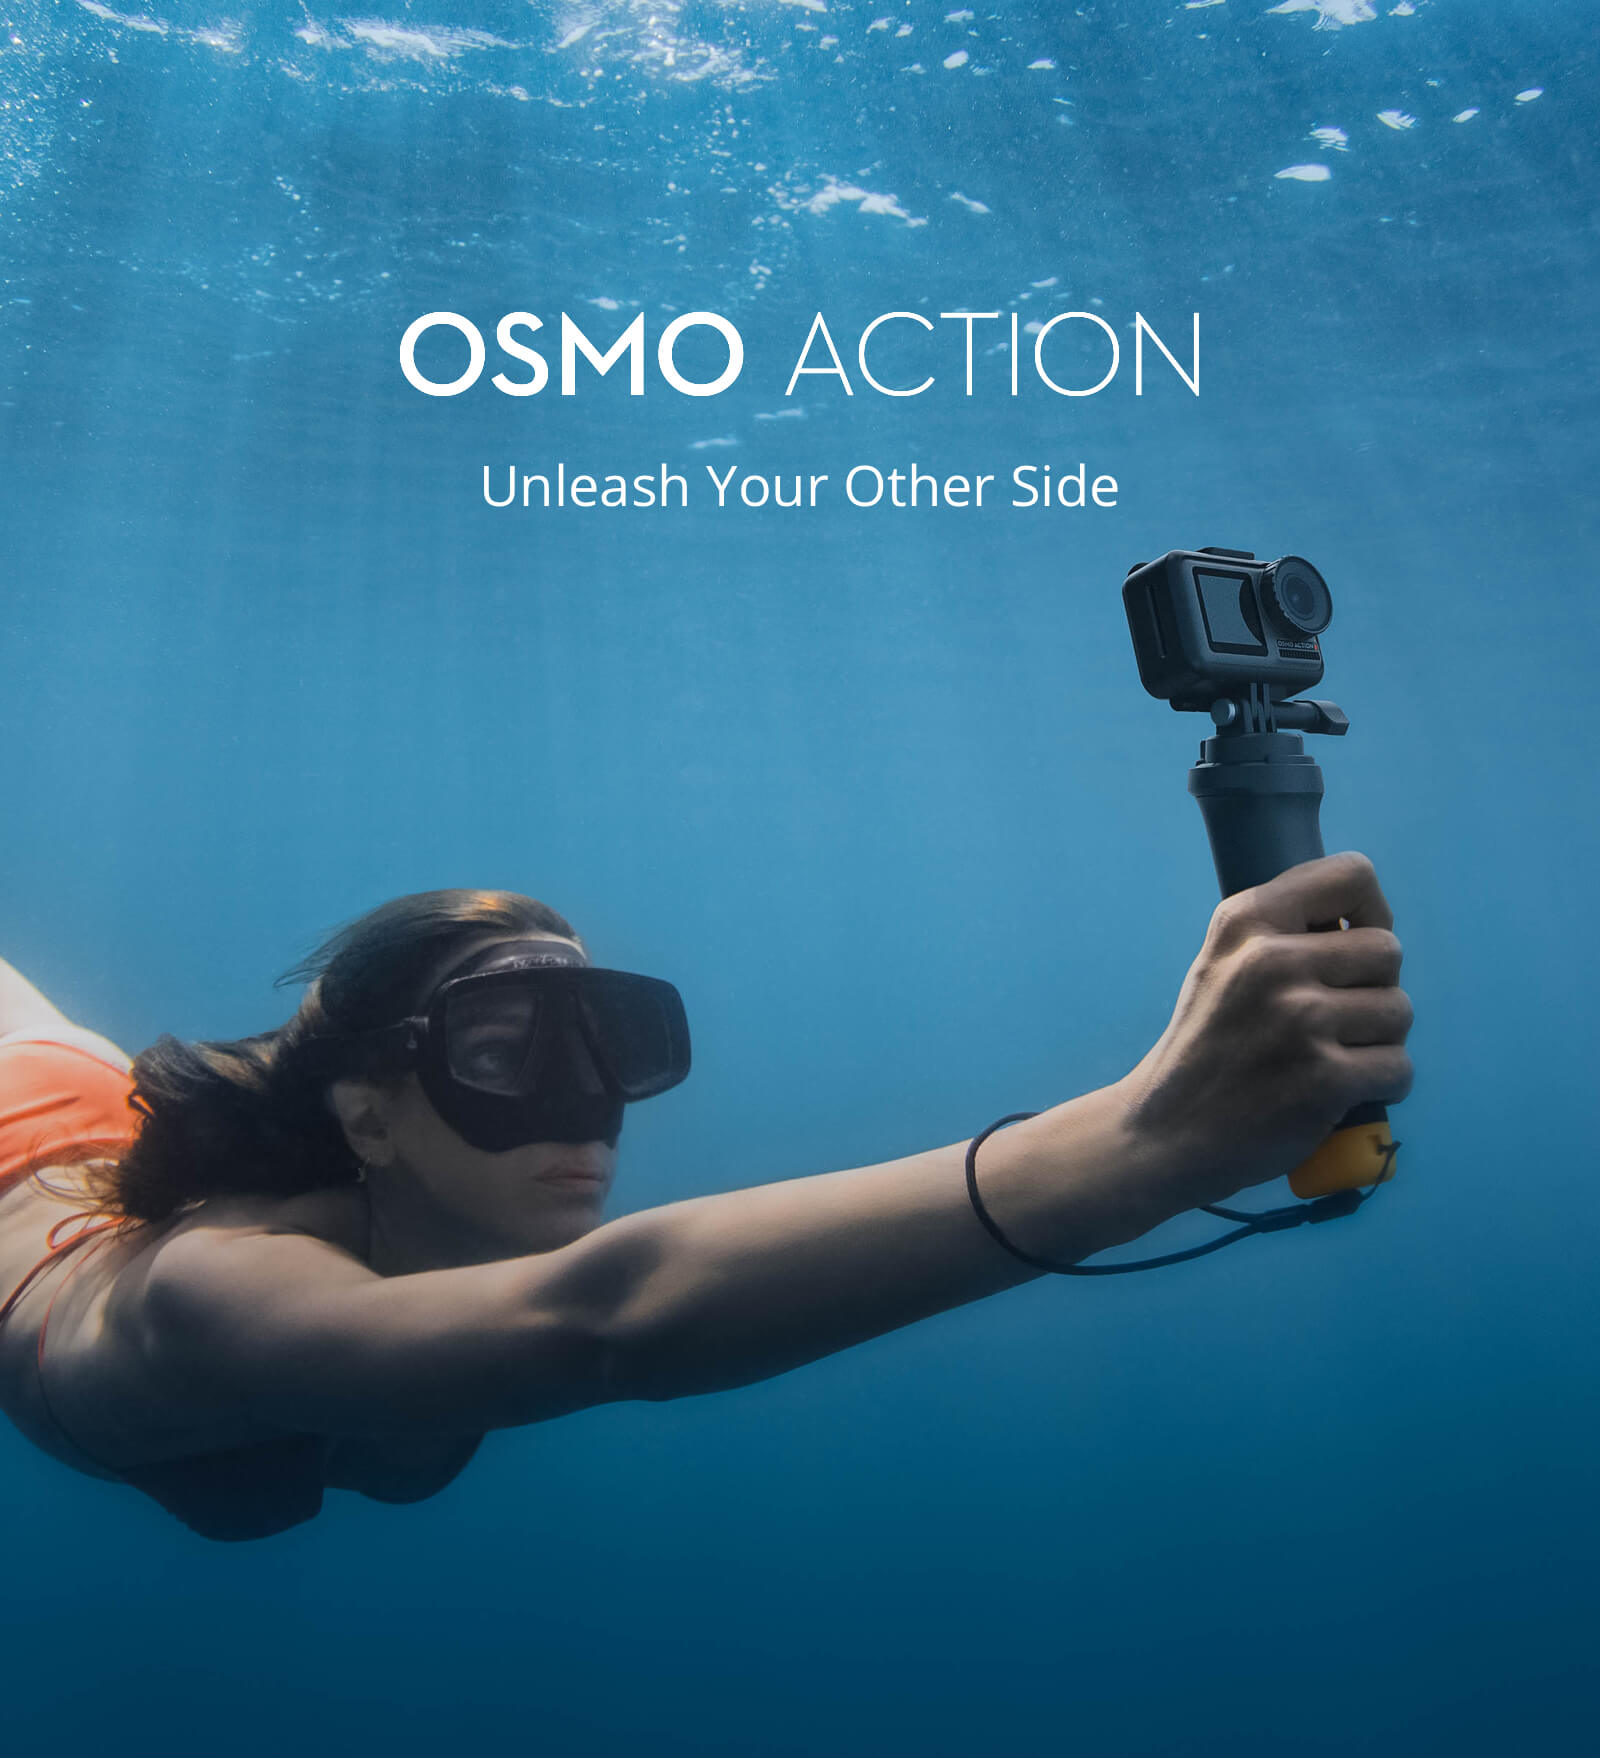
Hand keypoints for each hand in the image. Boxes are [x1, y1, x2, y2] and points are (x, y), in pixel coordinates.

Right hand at [1117, 852, 1413, 1207]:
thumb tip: (1372, 921)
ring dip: (1378, 1042)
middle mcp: (1271, 961)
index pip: (1353, 875)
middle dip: (1373, 989)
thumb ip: (1283, 932)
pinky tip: (1340, 1095)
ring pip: (1400, 1012)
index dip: (1370, 913)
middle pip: (1388, 952)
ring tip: (1330, 1059)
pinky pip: (1399, 1069)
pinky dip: (1381, 1088)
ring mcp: (1300, 1020)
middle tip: (1332, 1021)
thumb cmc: (1208, 1048)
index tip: (1351, 948)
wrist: (1165, 1133)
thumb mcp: (1221, 964)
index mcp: (1246, 920)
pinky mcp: (1325, 1079)